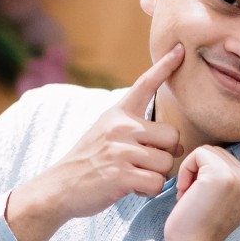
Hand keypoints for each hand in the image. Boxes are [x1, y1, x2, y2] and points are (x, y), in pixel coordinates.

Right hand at [5, 45, 184, 240]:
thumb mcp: (106, 132)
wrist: (59, 187)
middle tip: (144, 163)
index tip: (180, 49)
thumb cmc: (89, 162)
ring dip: (156, 175)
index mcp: (118, 113)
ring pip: (166, 162)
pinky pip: (156, 182)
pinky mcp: (120, 174)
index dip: (165, 66)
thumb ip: (137, 131)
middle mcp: (120, 127)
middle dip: (165, 154)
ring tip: (134, 176)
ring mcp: (120, 150)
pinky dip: (148, 191)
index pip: (145, 84)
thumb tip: (176, 144)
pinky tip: (132, 188)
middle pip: (172, 136)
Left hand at [163, 103, 239, 240]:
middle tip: (195, 199)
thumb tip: (214, 155)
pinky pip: (198, 155)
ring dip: (191, 172)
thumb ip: (226, 177)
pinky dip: (186, 171)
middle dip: (200, 171)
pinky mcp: (224, 175)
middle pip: (221, 151)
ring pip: (208, 152)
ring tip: (191, 198)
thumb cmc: (196, 227)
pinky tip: (187, 193)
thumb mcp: (220, 199)